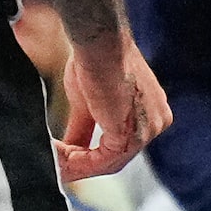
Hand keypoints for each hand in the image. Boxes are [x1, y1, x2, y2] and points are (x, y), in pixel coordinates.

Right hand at [54, 31, 169, 180]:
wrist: (99, 44)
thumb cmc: (95, 60)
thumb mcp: (89, 103)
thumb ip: (84, 130)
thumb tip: (69, 149)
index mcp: (153, 110)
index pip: (122, 144)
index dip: (92, 155)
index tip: (66, 157)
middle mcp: (157, 122)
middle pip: (117, 157)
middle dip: (83, 163)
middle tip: (57, 166)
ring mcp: (148, 130)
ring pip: (108, 162)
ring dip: (76, 165)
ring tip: (52, 163)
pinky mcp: (130, 135)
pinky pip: (100, 161)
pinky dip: (77, 162)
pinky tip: (58, 158)